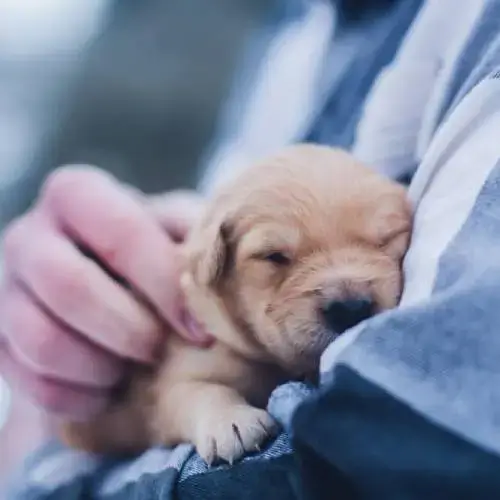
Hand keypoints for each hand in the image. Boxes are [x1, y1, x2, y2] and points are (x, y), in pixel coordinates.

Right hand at [0, 166, 209, 418]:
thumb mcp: (177, 231)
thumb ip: (195, 237)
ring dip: (100, 365)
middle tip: (158, 349)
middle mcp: (30, 235)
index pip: (120, 233)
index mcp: (78, 195)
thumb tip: (229, 264)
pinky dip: (77, 396)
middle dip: (126, 328)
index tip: (201, 331)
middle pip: (67, 284)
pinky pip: (29, 380)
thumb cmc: (152, 254)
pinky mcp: (0, 340)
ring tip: (133, 369)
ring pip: (40, 338)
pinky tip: (109, 389)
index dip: (164, 286)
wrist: (106, 283)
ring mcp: (8, 289)